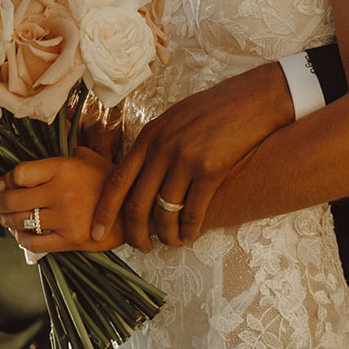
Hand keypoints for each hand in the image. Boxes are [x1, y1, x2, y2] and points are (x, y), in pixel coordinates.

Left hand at [0, 147, 125, 255]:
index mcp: (63, 168)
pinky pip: (33, 242)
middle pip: (13, 199)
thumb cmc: (108, 181)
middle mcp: (61, 192)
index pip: (19, 173)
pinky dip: (21, 239)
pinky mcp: (68, 239)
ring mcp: (64, 218)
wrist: (132, 209)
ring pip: (20, 221)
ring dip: (6, 221)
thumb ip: (63, 154)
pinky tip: (21, 233)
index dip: (4, 180)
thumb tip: (37, 149)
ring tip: (5, 218)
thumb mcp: (87, 157)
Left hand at [91, 63, 295, 251]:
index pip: (117, 181)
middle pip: (137, 204)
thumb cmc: (215, 109)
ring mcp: (185, 159)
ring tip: (173, 242)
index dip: (104, 211)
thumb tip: (140, 175)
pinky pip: (193, 212)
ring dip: (167, 235)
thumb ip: (156, 144)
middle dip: (135, 234)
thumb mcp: (175, 119)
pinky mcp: (210, 169)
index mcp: (150, 136)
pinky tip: (191, 234)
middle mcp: (162, 148)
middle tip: (142, 248)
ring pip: (164, 213)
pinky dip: (189, 229)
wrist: (254, 99)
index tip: (95, 234)